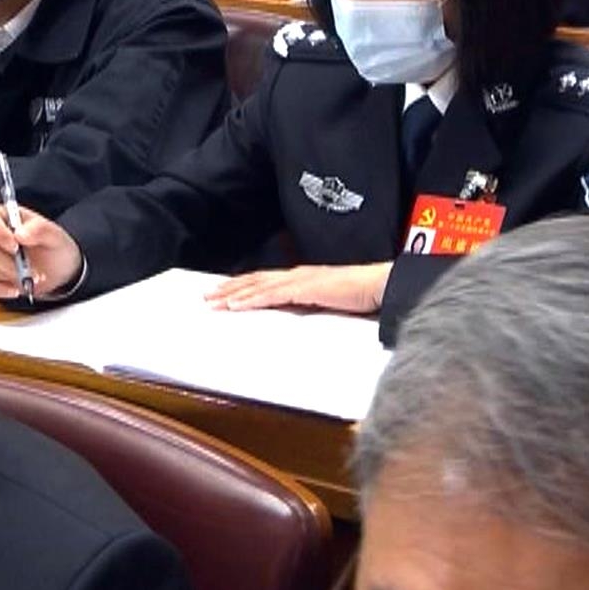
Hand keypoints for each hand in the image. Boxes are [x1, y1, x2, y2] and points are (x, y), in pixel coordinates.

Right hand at [0, 203, 83, 299]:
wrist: (60, 271)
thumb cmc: (54, 247)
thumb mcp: (56, 236)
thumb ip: (40, 229)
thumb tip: (19, 234)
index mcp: (6, 216)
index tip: (15, 243)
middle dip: (12, 263)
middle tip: (36, 271)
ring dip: (13, 276)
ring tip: (36, 278)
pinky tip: (15, 290)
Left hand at [205, 263, 389, 314]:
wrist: (381, 284)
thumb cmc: (364, 294)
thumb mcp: (333, 301)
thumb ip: (316, 306)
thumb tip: (303, 315)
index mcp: (304, 277)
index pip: (267, 280)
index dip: (244, 285)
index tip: (225, 293)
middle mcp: (298, 274)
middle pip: (256, 280)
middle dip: (230, 288)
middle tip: (207, 296)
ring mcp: (300, 280)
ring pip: (258, 286)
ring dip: (234, 294)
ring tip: (213, 301)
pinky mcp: (305, 288)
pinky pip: (272, 295)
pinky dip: (251, 299)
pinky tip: (236, 305)